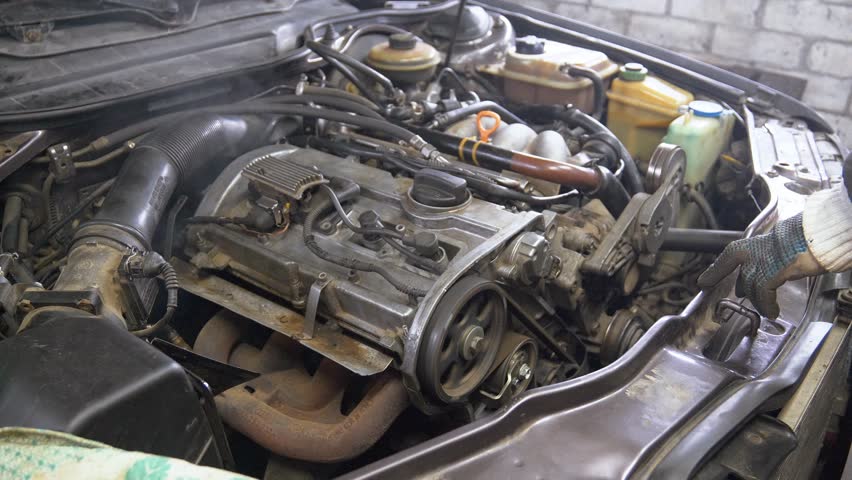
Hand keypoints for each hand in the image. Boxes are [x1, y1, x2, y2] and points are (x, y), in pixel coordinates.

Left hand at [697, 213, 824, 317]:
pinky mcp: (769, 275)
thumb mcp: (773, 247)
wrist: (812, 236)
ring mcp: (757, 265)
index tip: (702, 283)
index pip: (725, 260)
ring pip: (752, 289)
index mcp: (747, 245)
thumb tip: (761, 271)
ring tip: (766, 309)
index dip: (713, 273)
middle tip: (743, 294)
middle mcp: (748, 255)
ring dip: (760, 301)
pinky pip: (764, 296)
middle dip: (744, 288)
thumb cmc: (798, 239)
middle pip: (742, 278)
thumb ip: (763, 258)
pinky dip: (768, 306)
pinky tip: (772, 311)